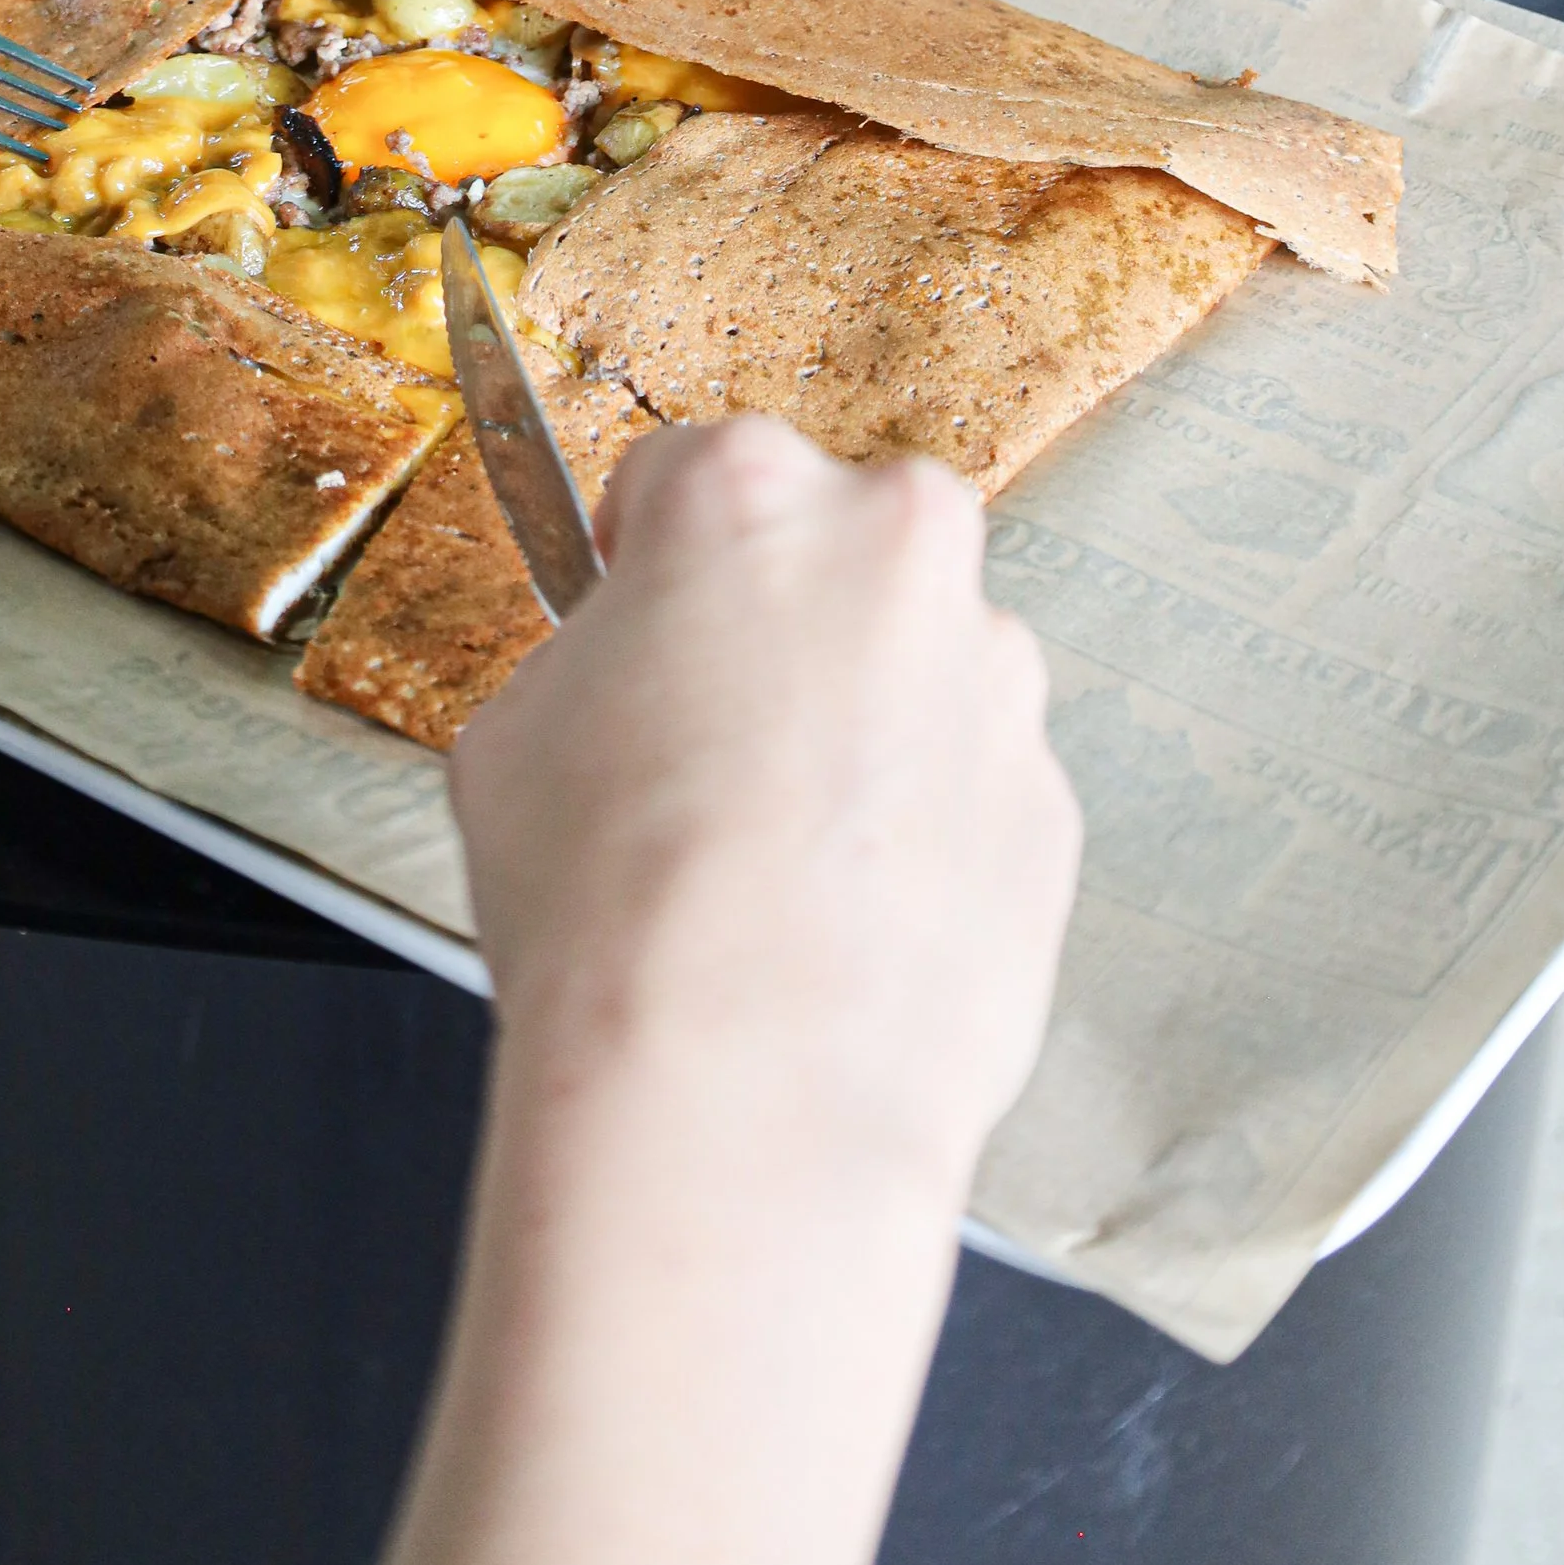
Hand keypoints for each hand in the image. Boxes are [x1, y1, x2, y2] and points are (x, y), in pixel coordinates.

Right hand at [456, 419, 1080, 1195]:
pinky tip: (840, 919)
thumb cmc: (611, 905)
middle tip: (703, 737)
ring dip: (859, 725)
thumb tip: (623, 675)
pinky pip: (969, 787)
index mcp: (750, 490)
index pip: (682, 474)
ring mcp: (992, 676)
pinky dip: (919, 831)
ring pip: (912, 666)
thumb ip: (590, 658)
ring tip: (772, 858)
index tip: (631, 615)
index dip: (641, 559)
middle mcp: (896, 549)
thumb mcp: (514, 733)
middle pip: (828, 549)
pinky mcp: (1050, 802)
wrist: (743, 1090)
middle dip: (774, 621)